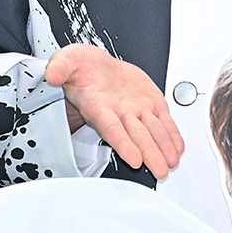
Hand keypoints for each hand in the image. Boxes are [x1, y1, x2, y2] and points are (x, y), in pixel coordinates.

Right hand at [45, 45, 183, 179]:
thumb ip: (59, 67)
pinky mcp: (150, 102)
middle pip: (136, 136)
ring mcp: (135, 109)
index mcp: (97, 105)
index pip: (111, 128)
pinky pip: (162, 121)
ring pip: (152, 131)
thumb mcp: (66, 61)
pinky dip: (171, 135)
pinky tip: (178, 148)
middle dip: (149, 154)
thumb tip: (53, 74)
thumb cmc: (80, 67)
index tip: (134, 158)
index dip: (123, 144)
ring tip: (171, 163)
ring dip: (163, 148)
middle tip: (160, 171)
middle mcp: (118, 112)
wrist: (95, 66)